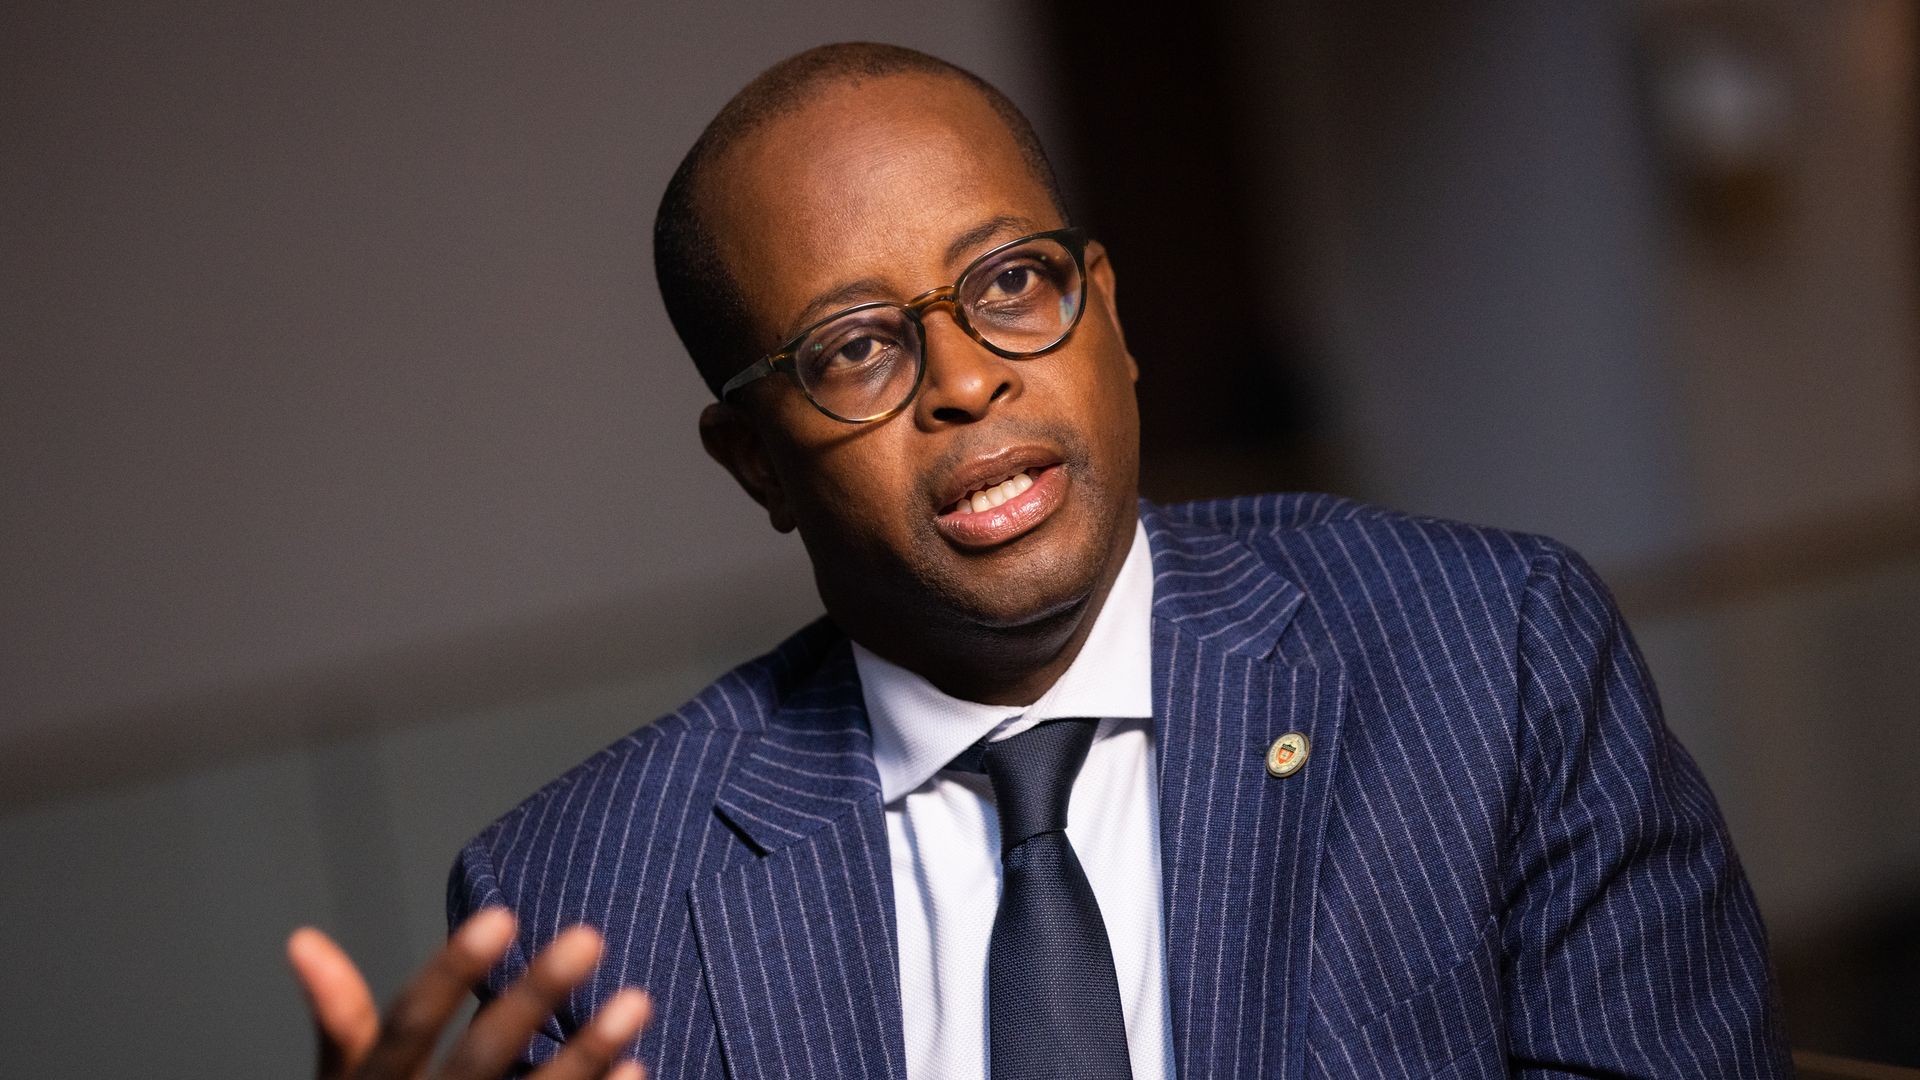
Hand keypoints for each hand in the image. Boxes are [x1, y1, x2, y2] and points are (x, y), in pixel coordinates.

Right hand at [286, 908, 650, 1079]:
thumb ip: (341, 1025)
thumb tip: (304, 938)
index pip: (405, 1027)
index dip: (450, 973)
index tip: (503, 915)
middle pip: (479, 1061)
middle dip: (533, 998)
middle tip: (590, 935)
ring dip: (586, 1055)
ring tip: (638, 999)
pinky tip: (637, 1068)